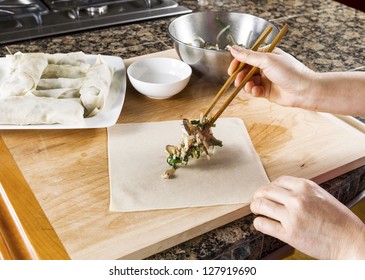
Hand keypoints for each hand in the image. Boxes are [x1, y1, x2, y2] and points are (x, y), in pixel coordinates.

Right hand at [228, 46, 315, 109]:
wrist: (303, 90)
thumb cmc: (289, 71)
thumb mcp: (267, 60)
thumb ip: (248, 56)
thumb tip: (232, 48)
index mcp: (266, 55)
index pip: (246, 57)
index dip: (238, 63)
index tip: (231, 71)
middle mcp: (266, 66)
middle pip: (246, 70)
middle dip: (241, 76)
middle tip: (238, 81)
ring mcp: (266, 79)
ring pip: (248, 82)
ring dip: (247, 85)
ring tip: (250, 88)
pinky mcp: (266, 91)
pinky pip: (254, 91)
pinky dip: (253, 91)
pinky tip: (257, 92)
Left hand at [250, 176, 364, 258]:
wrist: (351, 242)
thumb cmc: (339, 221)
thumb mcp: (322, 196)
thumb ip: (302, 192)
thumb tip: (282, 192)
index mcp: (306, 187)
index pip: (277, 181)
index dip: (269, 187)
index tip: (266, 192)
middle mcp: (297, 198)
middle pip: (265, 191)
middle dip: (258, 196)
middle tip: (256, 201)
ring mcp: (292, 216)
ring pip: (261, 205)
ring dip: (255, 207)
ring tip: (256, 210)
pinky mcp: (289, 233)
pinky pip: (263, 224)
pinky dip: (258, 222)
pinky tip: (260, 223)